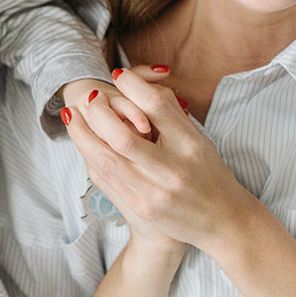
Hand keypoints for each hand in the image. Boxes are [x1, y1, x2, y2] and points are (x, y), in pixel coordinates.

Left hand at [64, 68, 256, 251]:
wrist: (223, 222)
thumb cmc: (207, 172)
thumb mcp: (197, 138)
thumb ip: (169, 111)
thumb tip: (135, 81)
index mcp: (190, 145)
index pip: (156, 106)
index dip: (132, 86)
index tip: (117, 74)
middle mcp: (173, 169)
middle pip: (123, 136)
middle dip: (99, 113)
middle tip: (91, 97)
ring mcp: (155, 193)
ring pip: (107, 159)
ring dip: (82, 135)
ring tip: (72, 115)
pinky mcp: (141, 207)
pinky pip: (106, 178)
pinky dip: (90, 155)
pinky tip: (82, 141)